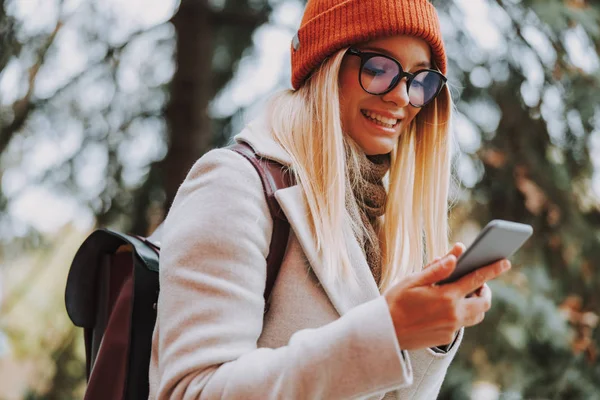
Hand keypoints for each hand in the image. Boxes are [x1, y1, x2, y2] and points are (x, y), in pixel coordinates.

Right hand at [384, 243, 510, 349]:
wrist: (384, 333)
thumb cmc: (396, 302)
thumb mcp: (413, 281)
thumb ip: (437, 269)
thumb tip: (456, 255)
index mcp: (446, 296)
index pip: (476, 279)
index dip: (493, 269)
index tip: (505, 262)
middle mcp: (453, 314)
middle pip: (483, 302)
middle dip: (485, 292)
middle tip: (479, 284)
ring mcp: (451, 328)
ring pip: (476, 316)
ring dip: (475, 304)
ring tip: (463, 295)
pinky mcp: (446, 338)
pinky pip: (461, 325)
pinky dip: (459, 314)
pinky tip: (443, 309)